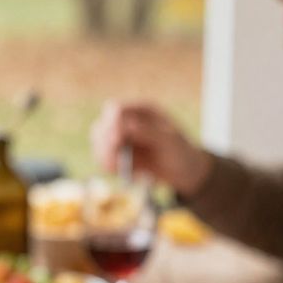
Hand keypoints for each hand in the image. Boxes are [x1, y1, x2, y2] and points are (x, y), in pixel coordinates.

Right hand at [91, 101, 212, 198]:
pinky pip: (104, 160)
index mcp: (142, 112)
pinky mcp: (119, 157)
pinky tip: (124, 173)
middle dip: (105, 143)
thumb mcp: (170, 141)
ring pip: (98, 144)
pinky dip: (109, 167)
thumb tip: (127, 126)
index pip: (115, 109)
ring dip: (105, 156)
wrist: (184, 172)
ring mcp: (121, 140)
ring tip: (119, 168)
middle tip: (115, 160)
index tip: (117, 139)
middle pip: (102, 126)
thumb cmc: (181, 152)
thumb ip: (148, 132)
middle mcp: (128, 123)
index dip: (111, 123)